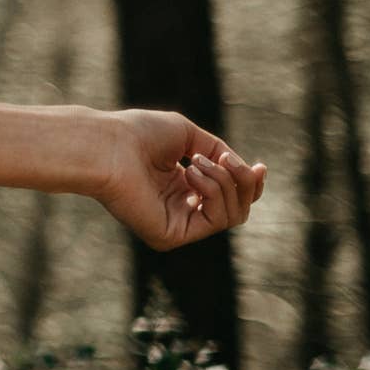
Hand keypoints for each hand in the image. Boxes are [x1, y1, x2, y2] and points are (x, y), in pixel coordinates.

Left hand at [91, 107, 265, 251]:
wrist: (108, 144)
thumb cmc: (138, 134)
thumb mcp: (189, 136)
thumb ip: (219, 153)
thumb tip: (246, 170)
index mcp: (181, 186)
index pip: (229, 196)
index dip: (250, 183)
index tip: (261, 166)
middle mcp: (179, 208)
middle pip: (237, 208)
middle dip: (243, 182)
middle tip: (226, 159)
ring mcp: (176, 224)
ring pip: (232, 214)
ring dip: (225, 182)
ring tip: (196, 161)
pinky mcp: (170, 236)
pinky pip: (216, 219)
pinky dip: (213, 191)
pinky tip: (191, 173)